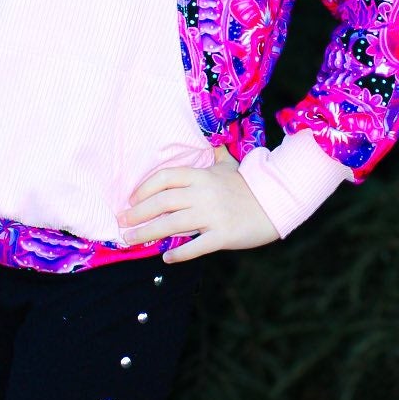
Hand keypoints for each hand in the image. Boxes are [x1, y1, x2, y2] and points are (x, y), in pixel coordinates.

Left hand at [116, 145, 279, 261]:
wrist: (277, 203)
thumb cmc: (249, 185)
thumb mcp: (229, 165)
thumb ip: (214, 155)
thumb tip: (208, 141)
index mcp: (202, 175)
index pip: (164, 177)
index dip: (144, 188)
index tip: (131, 200)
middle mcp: (203, 194)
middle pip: (161, 202)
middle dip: (137, 214)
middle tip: (121, 224)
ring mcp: (212, 215)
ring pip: (171, 225)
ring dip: (147, 233)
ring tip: (130, 240)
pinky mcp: (222, 235)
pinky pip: (195, 246)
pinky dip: (179, 254)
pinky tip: (166, 258)